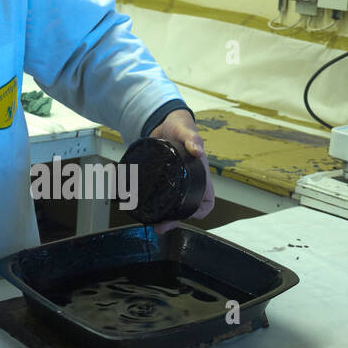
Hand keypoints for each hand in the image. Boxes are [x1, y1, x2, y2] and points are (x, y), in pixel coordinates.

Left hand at [148, 109, 214, 232]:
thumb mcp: (187, 131)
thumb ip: (192, 138)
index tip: (189, 215)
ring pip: (171, 206)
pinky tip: (142, 209)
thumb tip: (197, 150)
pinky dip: (151, 204)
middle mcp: (188, 182)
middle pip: (186, 208)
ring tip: (152, 223)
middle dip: (175, 220)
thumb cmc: (181, 127)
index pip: (206, 201)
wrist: (163, 121)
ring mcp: (173, 183)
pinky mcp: (159, 181)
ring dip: (162, 217)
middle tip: (161, 226)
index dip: (200, 210)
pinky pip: (158, 197)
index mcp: (200, 175)